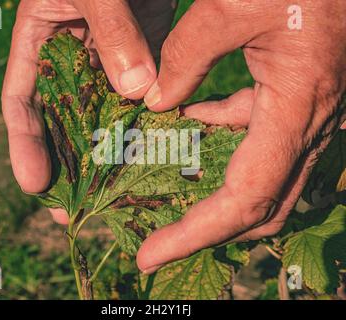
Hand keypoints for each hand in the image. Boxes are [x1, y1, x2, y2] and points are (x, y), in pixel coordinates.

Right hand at [1, 0, 174, 222]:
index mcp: (42, 39)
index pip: (23, 102)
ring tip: (114, 197)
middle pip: (65, 120)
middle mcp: (75, 56)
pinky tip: (155, 152)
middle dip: (68, 164)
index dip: (25, 144)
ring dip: (112, 153)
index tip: (34, 184)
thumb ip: (111, 32)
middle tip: (71, 210)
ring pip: (108, 114)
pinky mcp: (147, 53)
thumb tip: (136, 91)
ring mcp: (112, 58)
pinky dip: (149, 123)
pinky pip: (145, 93)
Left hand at [137, 0, 345, 273]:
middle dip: (207, 229)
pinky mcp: (294, 100)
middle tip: (157, 237)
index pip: (244, 199)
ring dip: (213, 188)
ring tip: (165, 186)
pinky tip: (192, 123)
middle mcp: (306, 123)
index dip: (195, 234)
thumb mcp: (231, 6)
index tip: (149, 254)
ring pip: (261, 178)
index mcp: (296, 109)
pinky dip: (221, 142)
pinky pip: (257, 139)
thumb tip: (156, 102)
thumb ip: (187, 55)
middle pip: (260, 206)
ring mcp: (302, 115)